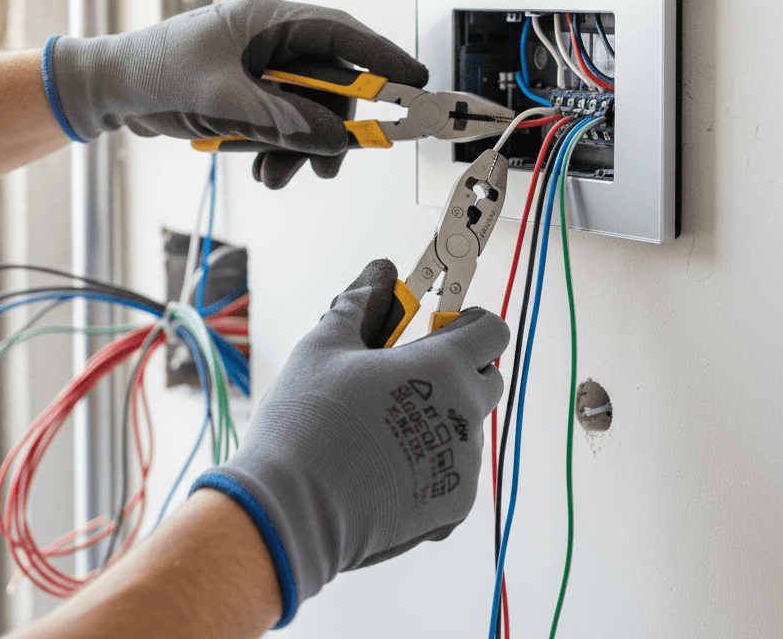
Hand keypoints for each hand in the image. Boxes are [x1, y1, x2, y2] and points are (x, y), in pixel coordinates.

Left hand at [42, 0, 427, 186]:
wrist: (109, 91)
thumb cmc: (153, 72)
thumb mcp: (220, 97)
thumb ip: (281, 119)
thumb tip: (334, 139)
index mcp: (268, 20)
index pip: (340, 33)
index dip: (381, 57)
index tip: (414, 80)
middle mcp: (272, 42)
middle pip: (330, 83)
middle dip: (330, 127)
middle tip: (330, 163)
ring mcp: (262, 70)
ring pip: (308, 111)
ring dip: (300, 147)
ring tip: (276, 175)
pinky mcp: (251, 95)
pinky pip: (285, 124)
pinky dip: (280, 149)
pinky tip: (261, 167)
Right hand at [190, 259, 509, 624]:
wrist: (290, 510)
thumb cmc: (306, 421)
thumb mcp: (325, 344)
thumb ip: (361, 302)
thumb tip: (380, 272)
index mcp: (444, 366)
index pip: (492, 330)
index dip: (467, 322)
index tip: (437, 328)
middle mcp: (465, 414)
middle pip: (486, 377)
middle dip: (456, 370)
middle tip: (403, 376)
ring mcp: (463, 465)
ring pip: (467, 427)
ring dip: (440, 419)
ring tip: (382, 428)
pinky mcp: (454, 507)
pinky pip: (455, 472)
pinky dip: (431, 465)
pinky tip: (384, 468)